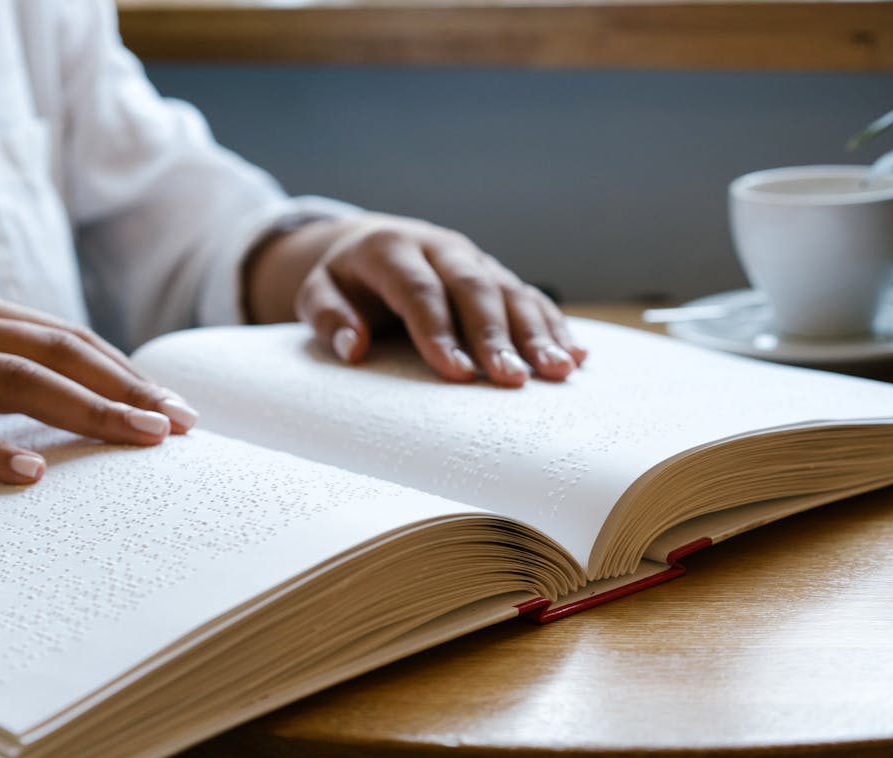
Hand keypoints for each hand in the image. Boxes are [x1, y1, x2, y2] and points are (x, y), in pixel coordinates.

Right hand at [0, 290, 196, 496]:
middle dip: (125, 389)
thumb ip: (17, 379)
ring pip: (15, 380)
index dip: (129, 372)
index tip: (180, 410)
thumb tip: (104, 411)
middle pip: (57, 353)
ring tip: (137, 438)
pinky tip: (31, 474)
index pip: (71, 339)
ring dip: (85, 411)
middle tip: (178, 425)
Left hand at [246, 214, 585, 386]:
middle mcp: (441, 249)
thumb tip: (354, 347)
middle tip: (512, 380)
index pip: (419, 290)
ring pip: (510, 292)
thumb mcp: (318, 293)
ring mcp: (474, 259)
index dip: (438, 331)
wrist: (371, 243)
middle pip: (473, 290)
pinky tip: (575, 355)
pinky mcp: (496, 274)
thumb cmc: (345, 281)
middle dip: (496, 336)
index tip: (455, 372)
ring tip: (557, 371)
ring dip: (536, 333)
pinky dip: (553, 326)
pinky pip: (530, 298)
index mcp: (393, 249)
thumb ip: (328, 317)